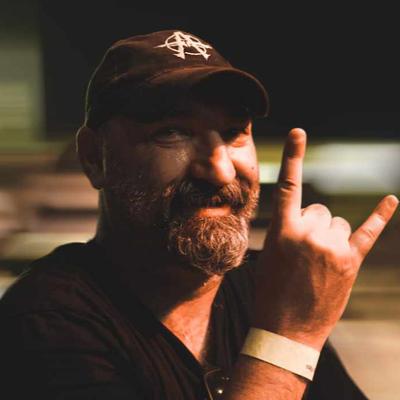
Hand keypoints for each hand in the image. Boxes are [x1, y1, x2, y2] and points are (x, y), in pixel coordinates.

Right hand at [253, 128, 398, 349]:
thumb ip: (287, 229)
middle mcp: (309, 234)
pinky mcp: (350, 262)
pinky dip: (380, 216)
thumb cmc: (272, 290)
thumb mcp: (270, 254)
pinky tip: (390, 201)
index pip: (288, 185)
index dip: (292, 157)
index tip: (298, 132)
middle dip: (313, 225)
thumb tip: (305, 219)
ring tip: (320, 262)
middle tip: (305, 252)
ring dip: (331, 235)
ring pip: (338, 222)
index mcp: (283, 230)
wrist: (286, 328)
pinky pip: (368, 232)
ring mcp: (332, 247)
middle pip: (320, 209)